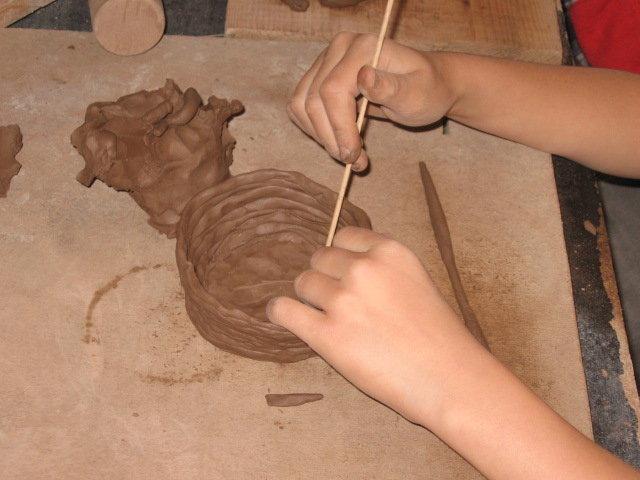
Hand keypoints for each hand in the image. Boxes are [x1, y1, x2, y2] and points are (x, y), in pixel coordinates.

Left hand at [266, 227, 486, 427]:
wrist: (449, 379)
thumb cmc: (439, 337)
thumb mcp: (416, 281)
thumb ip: (382, 269)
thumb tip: (343, 267)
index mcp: (389, 251)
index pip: (344, 236)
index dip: (340, 256)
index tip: (341, 272)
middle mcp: (363, 268)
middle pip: (320, 258)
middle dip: (324, 276)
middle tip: (336, 301)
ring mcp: (343, 300)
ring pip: (303, 283)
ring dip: (308, 298)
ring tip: (324, 317)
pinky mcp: (327, 334)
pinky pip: (285, 310)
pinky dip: (280, 313)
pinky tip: (283, 316)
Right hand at [288, 32, 456, 170]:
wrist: (427, 85)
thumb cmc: (426, 91)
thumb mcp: (416, 94)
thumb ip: (390, 88)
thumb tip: (363, 77)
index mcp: (363, 47)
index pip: (332, 90)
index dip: (339, 128)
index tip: (355, 156)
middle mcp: (339, 49)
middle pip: (312, 100)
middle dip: (330, 138)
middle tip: (354, 162)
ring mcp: (326, 61)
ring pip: (301, 105)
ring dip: (320, 137)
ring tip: (347, 154)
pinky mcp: (318, 77)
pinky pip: (300, 107)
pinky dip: (314, 129)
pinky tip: (337, 139)